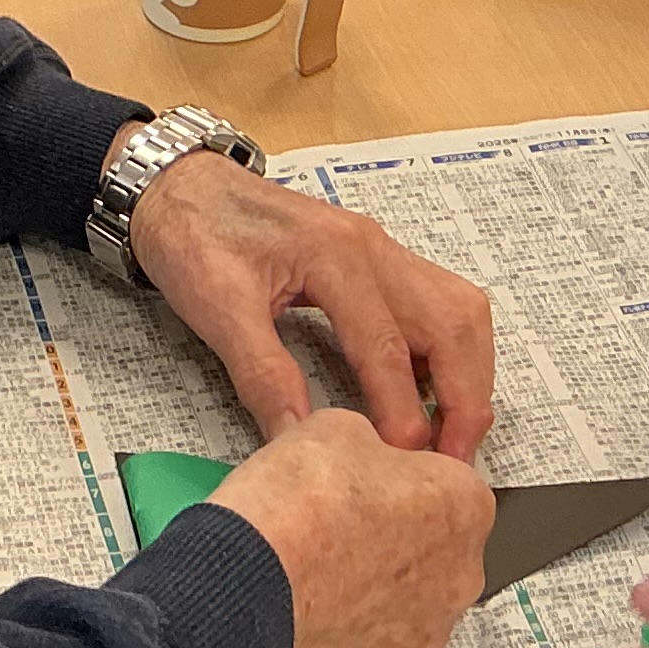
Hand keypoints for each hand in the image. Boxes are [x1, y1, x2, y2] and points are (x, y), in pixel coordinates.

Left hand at [130, 149, 498, 458]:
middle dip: (465, 396)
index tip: (406, 460)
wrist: (179, 186)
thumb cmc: (194, 235)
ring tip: (454, 433)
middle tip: (454, 460)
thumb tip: (301, 438)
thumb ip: (262, 374)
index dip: (402, 409)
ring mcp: (382, 251)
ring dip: (469, 373)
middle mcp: (374, 248)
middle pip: (453, 322)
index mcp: (336, 254)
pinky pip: (438, 305)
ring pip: (459, 311)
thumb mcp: (217, 308)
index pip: (388, 345)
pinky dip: (450, 353)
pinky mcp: (376, 261)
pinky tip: (433, 391)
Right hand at [211, 410, 491, 647]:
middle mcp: (462, 574)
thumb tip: (369, 462)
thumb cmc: (300, 500)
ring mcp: (429, 631)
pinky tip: (316, 611)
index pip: (447, 486)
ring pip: (410, 601)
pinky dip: (354, 631)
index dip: (402, 481)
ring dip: (379, 588)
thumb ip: (374, 446)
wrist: (252, 577)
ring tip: (323, 572)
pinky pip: (378, 645)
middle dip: (399, 538)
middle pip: (436, 549)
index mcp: (465, 505)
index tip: (367, 485)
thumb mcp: (338, 428)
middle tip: (343, 527)